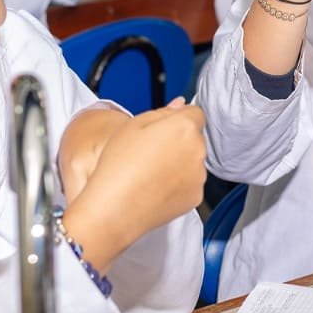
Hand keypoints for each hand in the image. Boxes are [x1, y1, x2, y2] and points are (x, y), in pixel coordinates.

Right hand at [61, 97, 206, 273]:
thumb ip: (164, 111)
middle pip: (194, 138)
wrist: (114, 208)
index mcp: (184, 127)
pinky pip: (190, 183)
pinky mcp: (195, 196)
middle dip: (178, 140)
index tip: (163, 128)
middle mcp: (198, 150)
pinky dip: (178, 184)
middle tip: (149, 151)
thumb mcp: (134, 125)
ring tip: (150, 171)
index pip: (195, 112)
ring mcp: (198, 175)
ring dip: (179, 162)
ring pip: (193, 161)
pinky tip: (155, 186)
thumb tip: (180, 104)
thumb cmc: (119, 166)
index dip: (178, 118)